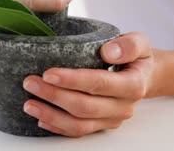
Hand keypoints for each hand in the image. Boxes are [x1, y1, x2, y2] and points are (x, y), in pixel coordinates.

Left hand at [23, 32, 157, 136]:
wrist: (144, 75)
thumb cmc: (136, 57)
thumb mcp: (139, 42)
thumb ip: (128, 44)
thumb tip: (108, 52)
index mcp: (133, 84)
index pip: (98, 83)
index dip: (72, 80)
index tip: (49, 74)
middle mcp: (123, 106)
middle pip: (84, 106)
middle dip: (54, 96)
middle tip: (30, 83)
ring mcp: (112, 119)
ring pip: (79, 124)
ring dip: (51, 115)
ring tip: (29, 104)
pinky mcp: (103, 125)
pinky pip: (79, 131)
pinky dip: (58, 127)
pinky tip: (41, 119)